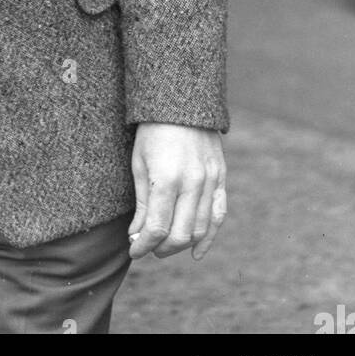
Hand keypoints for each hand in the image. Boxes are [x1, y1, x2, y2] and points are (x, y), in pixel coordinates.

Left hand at [127, 123, 225, 261]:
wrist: (182, 103)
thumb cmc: (152, 131)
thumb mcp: (139, 163)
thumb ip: (142, 203)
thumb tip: (138, 235)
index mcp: (167, 179)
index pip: (157, 227)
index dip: (143, 245)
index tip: (133, 250)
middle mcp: (192, 183)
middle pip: (181, 234)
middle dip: (161, 249)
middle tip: (147, 249)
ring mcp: (210, 181)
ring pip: (200, 229)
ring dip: (181, 245)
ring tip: (164, 247)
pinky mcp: (221, 178)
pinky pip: (218, 215)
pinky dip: (209, 237)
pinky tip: (197, 252)